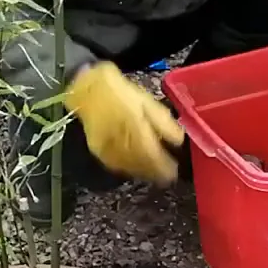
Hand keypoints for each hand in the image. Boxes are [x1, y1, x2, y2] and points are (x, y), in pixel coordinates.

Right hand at [65, 61, 186, 183]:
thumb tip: (178, 140)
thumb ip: (163, 122)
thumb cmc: (122, 93)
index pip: (152, 154)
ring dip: (142, 173)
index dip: (163, 167)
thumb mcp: (147, 101)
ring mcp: (107, 148)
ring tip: (154, 174)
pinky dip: (128, 169)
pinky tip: (136, 168)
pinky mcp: (98, 151)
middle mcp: (120, 140)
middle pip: (141, 164)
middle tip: (167, 177)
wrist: (89, 91)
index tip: (174, 173)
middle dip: (155, 173)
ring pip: (129, 168)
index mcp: (135, 126)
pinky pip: (116, 165)